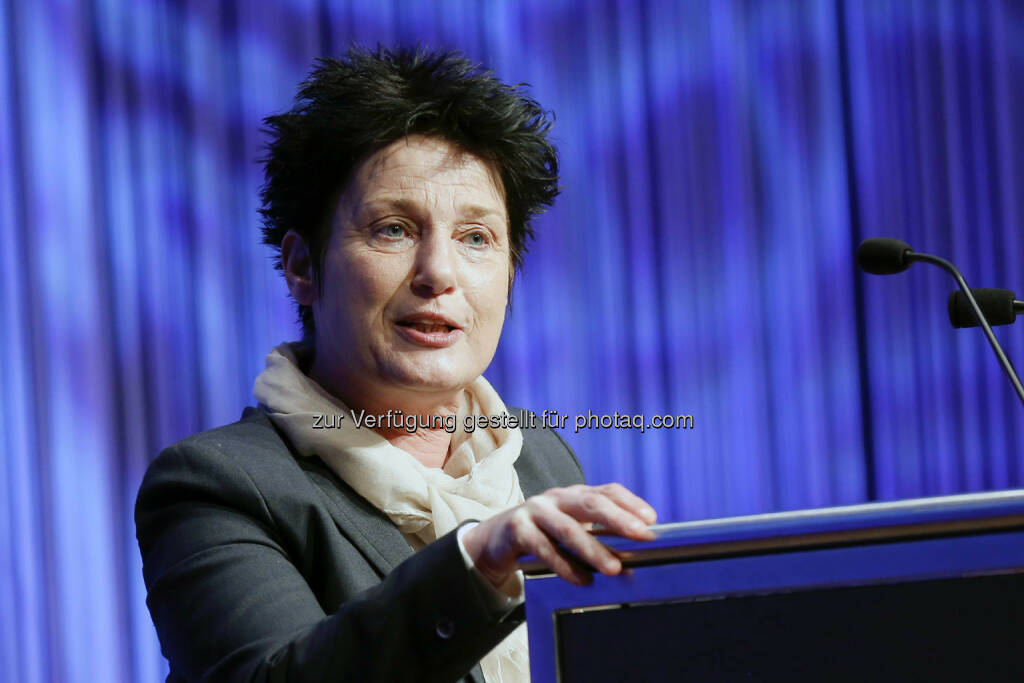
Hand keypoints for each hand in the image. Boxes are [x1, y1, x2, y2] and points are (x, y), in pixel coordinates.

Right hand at [461, 483, 656, 586]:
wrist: (496, 538)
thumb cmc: (543, 533)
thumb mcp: (571, 529)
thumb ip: (597, 537)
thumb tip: (633, 561)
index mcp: (574, 494)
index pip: (606, 491)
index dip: (630, 502)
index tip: (651, 519)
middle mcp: (556, 497)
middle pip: (590, 503)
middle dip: (618, 519)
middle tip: (642, 535)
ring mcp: (535, 510)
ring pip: (568, 529)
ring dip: (594, 549)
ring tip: (614, 568)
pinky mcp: (518, 529)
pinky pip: (544, 549)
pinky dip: (565, 566)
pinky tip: (582, 580)